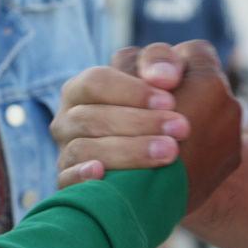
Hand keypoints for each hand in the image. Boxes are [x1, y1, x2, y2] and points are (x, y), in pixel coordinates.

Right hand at [54, 40, 241, 214]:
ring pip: (83, 149)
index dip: (132, 90)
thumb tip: (162, 76)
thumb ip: (165, 61)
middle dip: (138, 123)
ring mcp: (68, 153)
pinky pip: (66, 182)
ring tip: (169, 152)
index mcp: (85, 88)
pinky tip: (102, 174)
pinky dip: (81, 177)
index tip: (170, 102)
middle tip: (181, 129)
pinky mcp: (71, 186)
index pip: (97, 82)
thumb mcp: (170, 77)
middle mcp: (70, 120)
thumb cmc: (168, 112)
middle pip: (91, 117)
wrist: (177, 169)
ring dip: (127, 150)